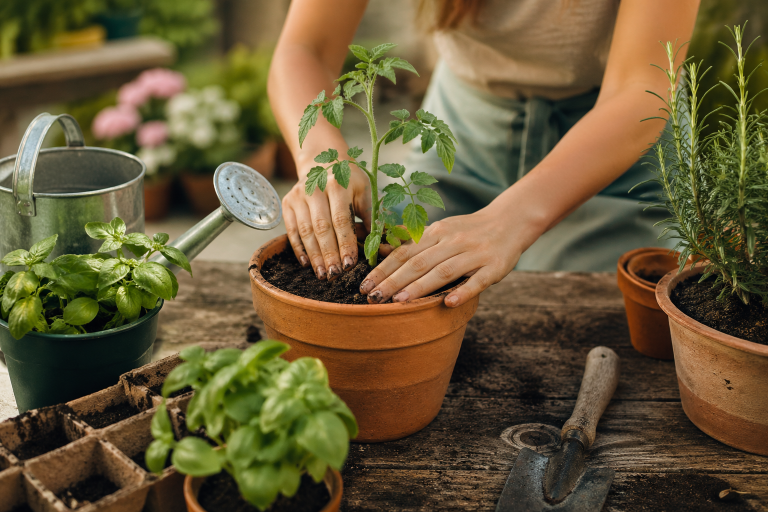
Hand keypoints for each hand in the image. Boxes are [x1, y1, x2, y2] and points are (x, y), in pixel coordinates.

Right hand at [283, 164, 370, 279]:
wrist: (321, 162)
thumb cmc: (349, 181)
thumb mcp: (365, 191)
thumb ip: (372, 216)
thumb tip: (381, 245)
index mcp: (337, 184)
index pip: (341, 219)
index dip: (345, 243)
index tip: (350, 264)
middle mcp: (315, 188)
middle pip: (321, 227)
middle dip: (329, 253)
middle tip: (335, 274)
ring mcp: (298, 195)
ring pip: (305, 231)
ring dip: (314, 255)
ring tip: (322, 274)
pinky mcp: (287, 202)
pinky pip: (291, 229)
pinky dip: (298, 248)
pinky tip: (306, 264)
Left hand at [359, 209, 524, 306]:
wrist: (511, 221)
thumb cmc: (469, 230)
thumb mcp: (441, 229)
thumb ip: (414, 242)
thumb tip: (379, 248)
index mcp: (437, 233)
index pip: (405, 253)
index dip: (383, 269)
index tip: (365, 286)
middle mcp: (453, 242)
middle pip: (419, 263)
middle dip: (394, 281)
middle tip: (373, 298)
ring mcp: (474, 254)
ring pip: (444, 271)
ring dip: (420, 287)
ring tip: (399, 302)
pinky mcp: (494, 267)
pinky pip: (477, 280)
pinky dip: (463, 291)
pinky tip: (449, 303)